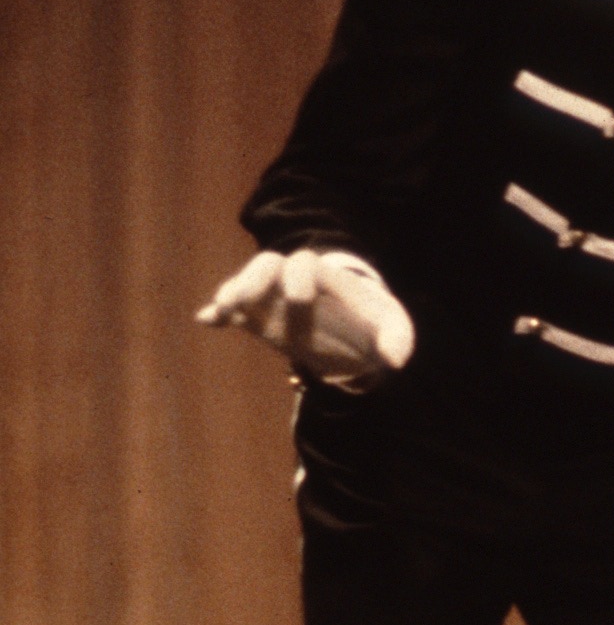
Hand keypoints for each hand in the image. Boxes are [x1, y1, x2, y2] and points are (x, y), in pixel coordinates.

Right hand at [196, 248, 415, 391]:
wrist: (360, 333)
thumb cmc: (376, 324)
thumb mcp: (393, 329)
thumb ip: (396, 339)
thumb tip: (395, 361)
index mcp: (327, 280)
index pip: (307, 265)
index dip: (299, 278)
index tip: (298, 300)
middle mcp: (297, 282)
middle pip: (269, 264)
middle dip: (254, 278)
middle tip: (241, 300)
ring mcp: (276, 298)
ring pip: (247, 283)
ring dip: (232, 293)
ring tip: (221, 311)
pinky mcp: (262, 318)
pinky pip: (236, 311)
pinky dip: (219, 314)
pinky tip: (205, 320)